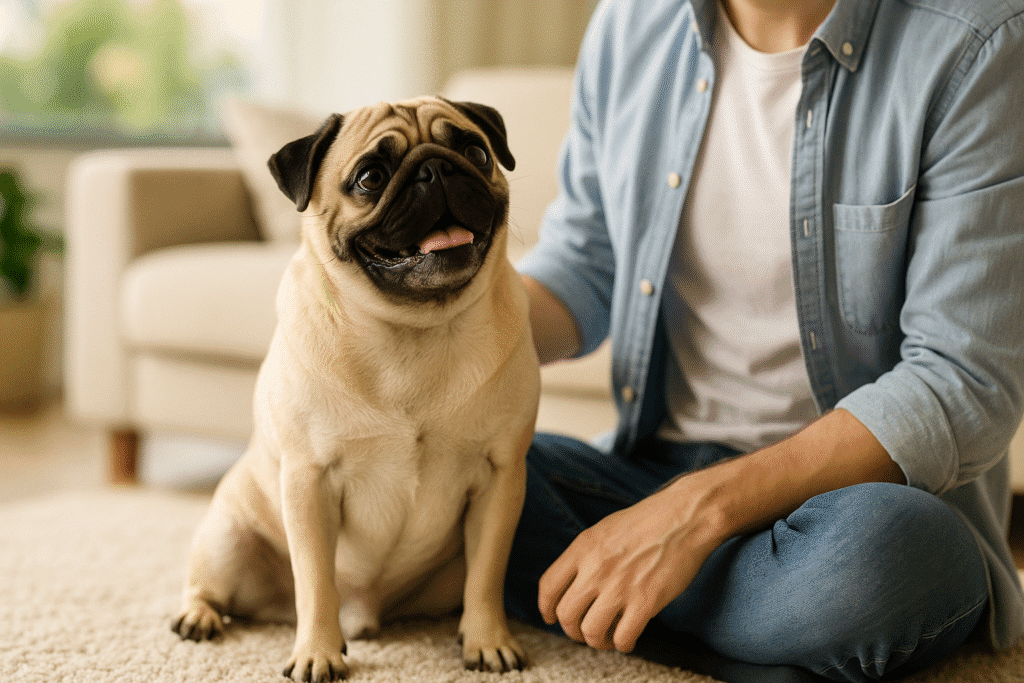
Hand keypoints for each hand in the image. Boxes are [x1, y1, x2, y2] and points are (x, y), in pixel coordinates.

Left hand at [537, 477, 722, 652]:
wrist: (684, 517)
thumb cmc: (646, 522)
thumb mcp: (603, 530)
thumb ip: (584, 555)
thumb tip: (572, 584)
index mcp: (582, 548)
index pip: (548, 587)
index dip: (546, 609)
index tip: (551, 618)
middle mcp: (596, 568)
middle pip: (566, 615)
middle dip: (572, 630)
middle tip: (584, 631)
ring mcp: (620, 586)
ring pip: (591, 632)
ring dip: (597, 641)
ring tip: (607, 638)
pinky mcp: (646, 602)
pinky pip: (623, 637)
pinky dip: (623, 645)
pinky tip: (628, 639)